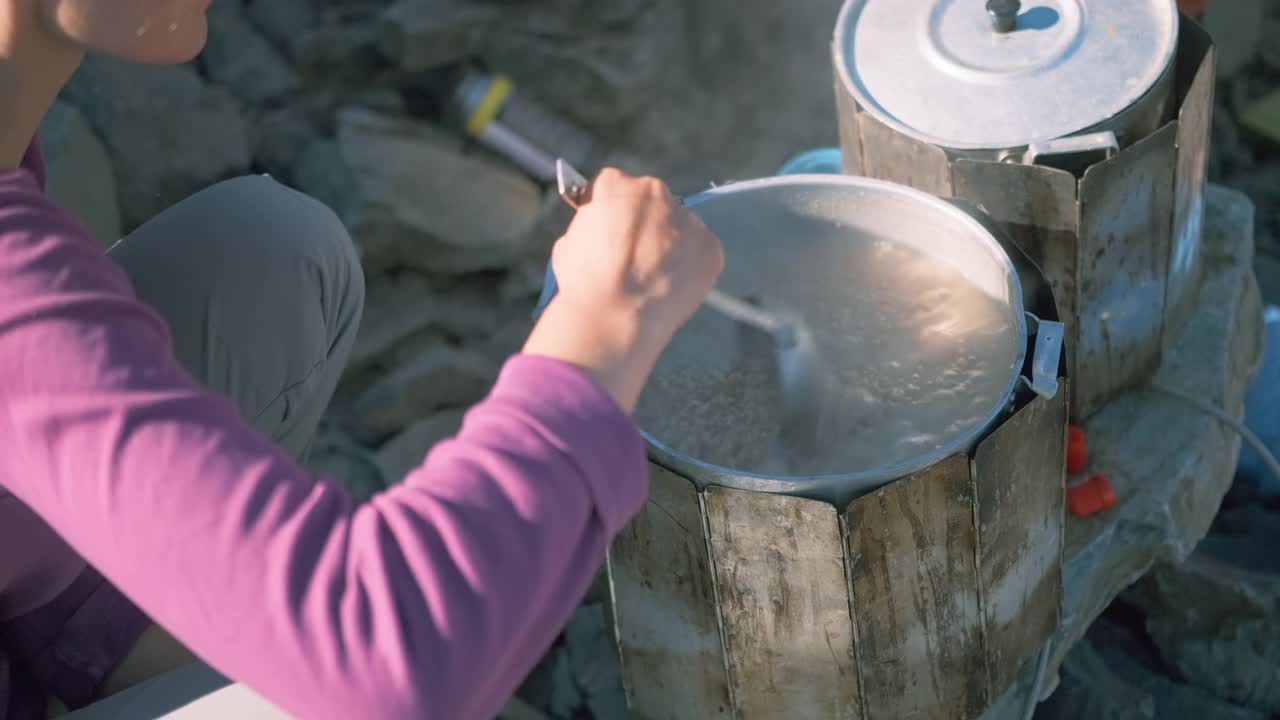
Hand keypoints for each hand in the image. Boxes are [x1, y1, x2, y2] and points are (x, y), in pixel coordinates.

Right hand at [524, 168, 723, 411]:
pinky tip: (671, 288)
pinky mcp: (710, 246)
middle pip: (653, 202)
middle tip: (636, 258)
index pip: (616, 187)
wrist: (614, 318)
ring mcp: (687, 218)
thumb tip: (601, 235)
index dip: (613, 213)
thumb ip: (591, 229)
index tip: (612, 231)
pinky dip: (691, 268)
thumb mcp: (569, 245)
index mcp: (615, 184)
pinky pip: (701, 252)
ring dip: (671, 245)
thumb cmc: (583, 285)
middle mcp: (655, 191)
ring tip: (653, 279)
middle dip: (646, 225)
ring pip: (680, 227)